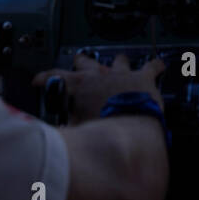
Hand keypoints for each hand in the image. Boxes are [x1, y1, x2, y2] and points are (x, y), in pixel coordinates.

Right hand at [32, 52, 165, 124]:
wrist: (129, 131)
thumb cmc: (100, 132)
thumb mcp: (73, 132)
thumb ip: (63, 131)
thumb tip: (55, 138)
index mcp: (79, 86)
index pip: (54, 76)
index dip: (44, 77)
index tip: (38, 79)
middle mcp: (99, 75)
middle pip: (86, 62)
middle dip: (82, 62)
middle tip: (80, 62)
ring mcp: (121, 74)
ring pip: (118, 60)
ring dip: (118, 62)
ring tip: (119, 61)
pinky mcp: (143, 78)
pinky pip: (152, 66)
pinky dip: (156, 66)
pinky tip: (161, 65)